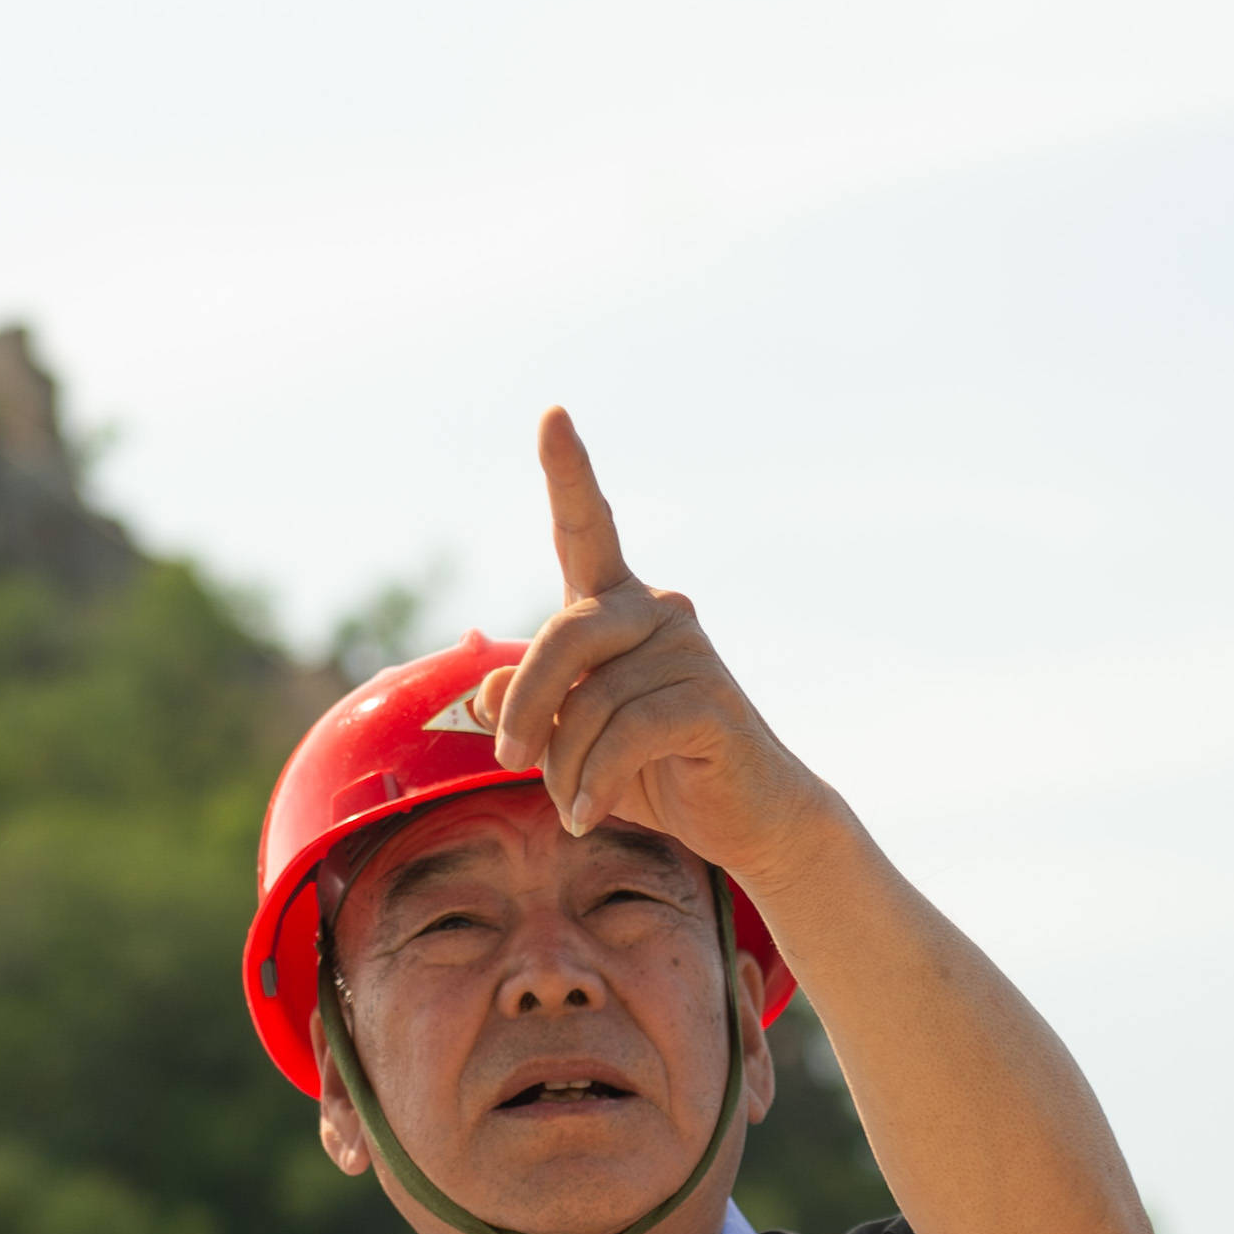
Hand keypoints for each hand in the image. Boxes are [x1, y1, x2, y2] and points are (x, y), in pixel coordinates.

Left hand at [478, 409, 829, 886]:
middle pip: (565, 633)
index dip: (568, 471)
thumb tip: (488, 689)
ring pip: (592, 700)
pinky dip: (595, 781)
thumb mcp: (573, 741)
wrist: (745, 819)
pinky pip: (627, 733)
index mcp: (618, 609)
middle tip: (509, 759)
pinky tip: (590, 812)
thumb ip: (530, 707)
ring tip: (573, 803)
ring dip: (567, 765)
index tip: (552, 415)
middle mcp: (656, 612)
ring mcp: (688, 650)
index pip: (587, 529)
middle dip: (527, 702)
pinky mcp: (709, 698)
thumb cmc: (652, 771)